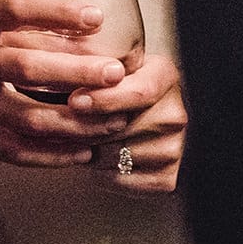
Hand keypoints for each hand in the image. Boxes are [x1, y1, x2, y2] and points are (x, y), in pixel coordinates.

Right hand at [0, 0, 134, 167]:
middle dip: (73, 71)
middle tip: (114, 73)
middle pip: (23, 69)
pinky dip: (41, 155)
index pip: (9, 9)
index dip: (54, 12)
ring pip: (20, 117)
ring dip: (68, 119)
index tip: (94, 15)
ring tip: (110, 119)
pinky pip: (1, 149)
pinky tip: (75, 154)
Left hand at [76, 53, 184, 193]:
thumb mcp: (110, 64)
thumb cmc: (118, 86)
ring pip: (117, 155)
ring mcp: (175, 148)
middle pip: (123, 127)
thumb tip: (70, 81)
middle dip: (86, 127)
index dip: (105, 98)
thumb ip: (95, 66)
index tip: (74, 101)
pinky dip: (101, 172)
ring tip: (83, 138)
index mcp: (165, 75)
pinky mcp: (166, 179)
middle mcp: (176, 113)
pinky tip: (98, 156)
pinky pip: (120, 179)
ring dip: (91, 150)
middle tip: (67, 123)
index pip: (140, 91)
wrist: (140, 117)